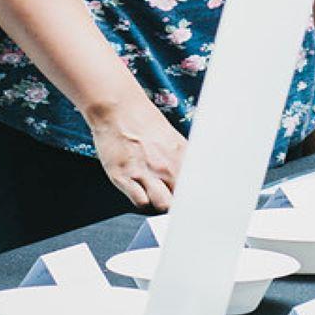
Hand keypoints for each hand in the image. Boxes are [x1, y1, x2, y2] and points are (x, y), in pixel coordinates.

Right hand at [87, 95, 187, 211]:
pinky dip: (142, 203)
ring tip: (155, 197)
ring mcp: (145, 172)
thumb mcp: (172, 138)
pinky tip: (141, 193)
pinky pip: (140, 203)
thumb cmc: (142, 121)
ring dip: (160, 205)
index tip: (192, 201)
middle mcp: (166, 165)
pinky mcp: (124, 177)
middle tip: (172, 200)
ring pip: (162, 206)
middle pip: (181, 200)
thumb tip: (190, 177)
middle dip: (178, 203)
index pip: (196, 187)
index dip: (194, 197)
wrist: (118, 108)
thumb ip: (182, 159)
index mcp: (181, 155)